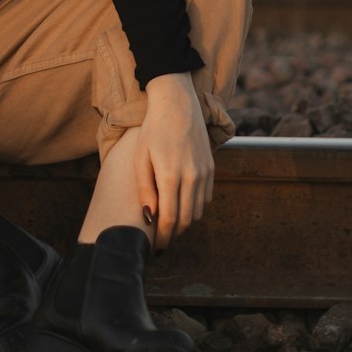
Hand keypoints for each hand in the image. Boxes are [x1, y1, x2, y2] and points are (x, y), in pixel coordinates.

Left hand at [136, 71, 214, 251]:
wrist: (177, 104)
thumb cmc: (152, 130)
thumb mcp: (141, 158)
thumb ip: (145, 189)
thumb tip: (149, 217)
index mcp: (170, 176)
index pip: (170, 219)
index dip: (163, 237)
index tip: (156, 247)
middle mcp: (191, 177)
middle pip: (186, 220)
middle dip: (174, 234)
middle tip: (162, 240)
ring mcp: (204, 172)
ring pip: (198, 211)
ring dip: (185, 222)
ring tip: (170, 223)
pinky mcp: (211, 168)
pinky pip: (206, 198)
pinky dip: (195, 207)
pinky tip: (182, 204)